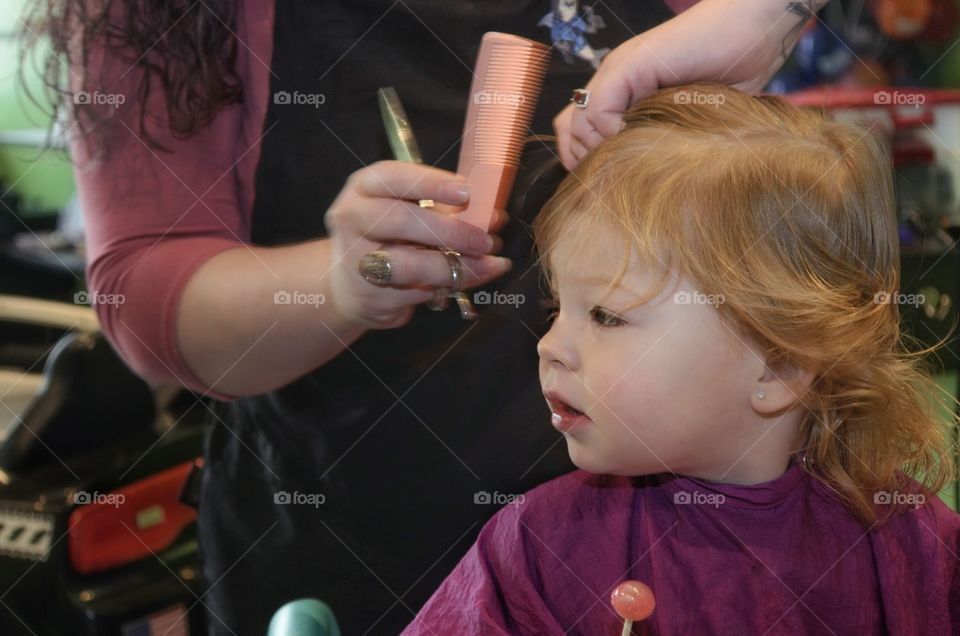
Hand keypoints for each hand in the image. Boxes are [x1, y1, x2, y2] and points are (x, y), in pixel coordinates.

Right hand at [324, 161, 511, 328]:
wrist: (351, 288)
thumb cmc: (388, 240)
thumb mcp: (410, 213)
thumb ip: (446, 210)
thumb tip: (492, 217)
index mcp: (364, 188)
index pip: (392, 177)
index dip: (431, 183)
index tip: (465, 192)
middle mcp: (353, 218)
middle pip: (401, 220)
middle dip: (450, 230)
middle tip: (485, 239)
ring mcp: (357, 259)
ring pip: (409, 263)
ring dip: (454, 265)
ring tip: (487, 265)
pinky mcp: (370, 295)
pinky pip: (417, 290)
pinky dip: (450, 285)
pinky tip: (472, 279)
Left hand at [554, 0, 828, 169]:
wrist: (757, 26)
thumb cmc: (735, 70)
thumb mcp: (691, 119)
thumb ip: (661, 139)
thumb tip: (641, 183)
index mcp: (622, 93)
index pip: (576, 132)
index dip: (588, 161)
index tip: (614, 182)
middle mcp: (612, 81)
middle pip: (569, 130)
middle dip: (589, 162)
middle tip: (621, 175)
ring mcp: (617, 71)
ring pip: (577, 123)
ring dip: (602, 151)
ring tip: (635, 159)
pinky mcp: (629, 65)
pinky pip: (598, 110)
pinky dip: (613, 133)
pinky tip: (644, 140)